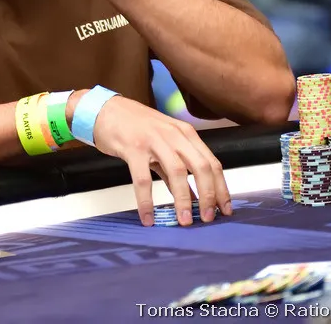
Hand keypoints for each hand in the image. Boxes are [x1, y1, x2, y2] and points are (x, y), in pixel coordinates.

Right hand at [86, 93, 231, 226]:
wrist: (105, 109)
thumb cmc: (136, 127)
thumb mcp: (163, 144)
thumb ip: (178, 170)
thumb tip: (194, 198)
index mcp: (185, 134)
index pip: (212, 162)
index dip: (221, 188)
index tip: (224, 210)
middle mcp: (174, 135)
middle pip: (201, 166)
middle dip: (209, 195)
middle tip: (208, 218)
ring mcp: (154, 140)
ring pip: (177, 172)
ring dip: (184, 200)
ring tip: (184, 221)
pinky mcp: (133, 148)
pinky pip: (142, 179)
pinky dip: (146, 201)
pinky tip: (148, 217)